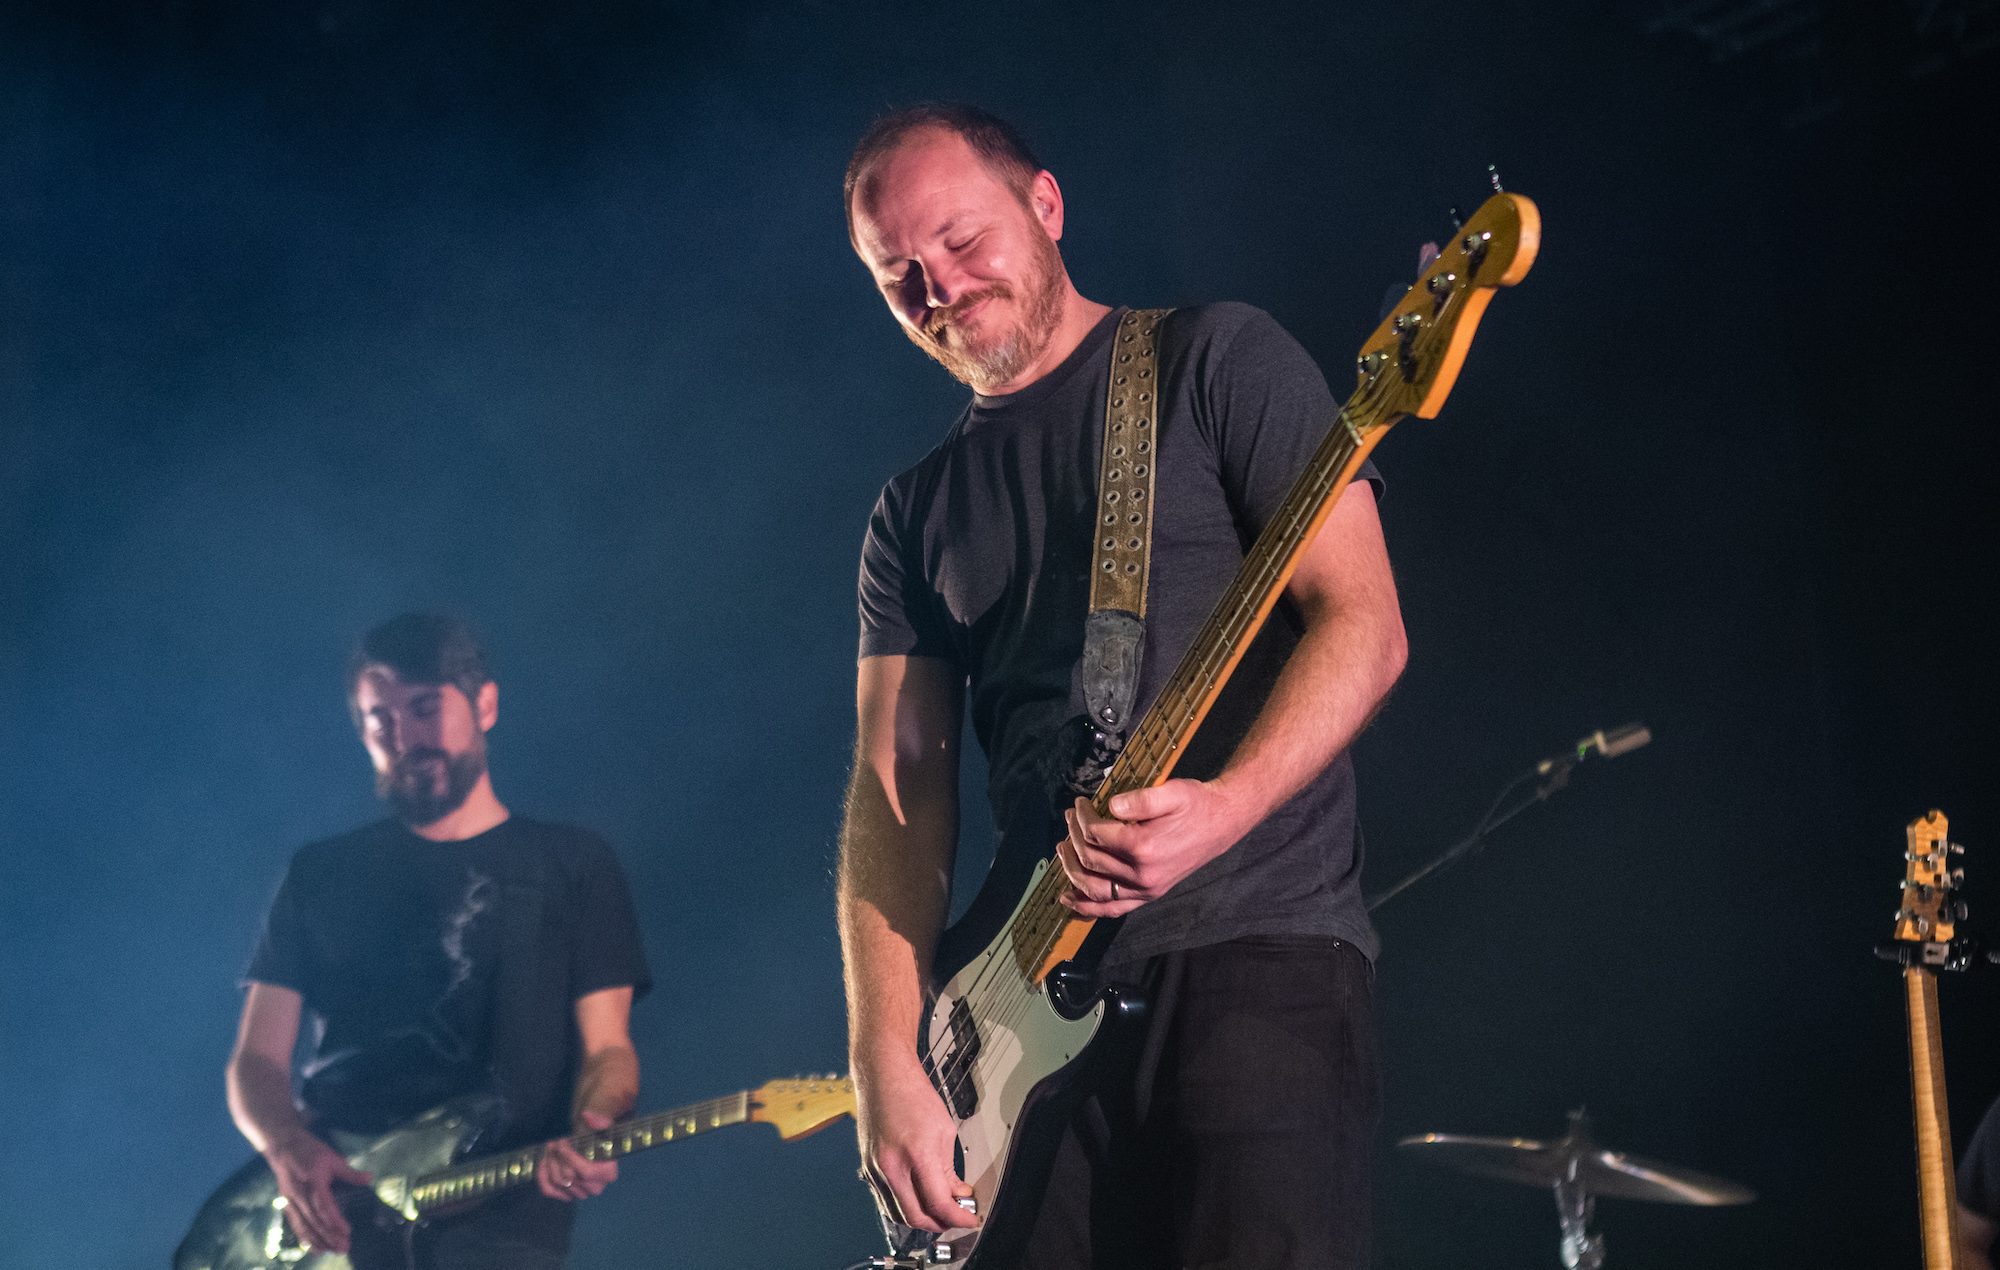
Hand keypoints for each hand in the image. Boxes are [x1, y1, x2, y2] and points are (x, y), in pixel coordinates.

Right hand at [265, 1133, 371, 1253]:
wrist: (283, 1146)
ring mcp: (291, 1201)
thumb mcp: (332, 1158)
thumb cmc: (310, 1151)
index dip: (335, 1221)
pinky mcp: (286, 1204)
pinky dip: (304, 1238)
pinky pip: (295, 1224)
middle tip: (344, 1248)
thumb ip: (349, 1172)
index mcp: (313, 1182)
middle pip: (314, 1220)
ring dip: (318, 1241)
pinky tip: (314, 1248)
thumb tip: (368, 1179)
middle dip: (329, 1236)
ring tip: (332, 1251)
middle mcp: (299, 1194)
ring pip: (304, 1226)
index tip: (347, 1231)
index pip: (324, 1206)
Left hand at [537, 1110, 618, 1200]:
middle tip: (553, 1141)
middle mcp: (596, 1186)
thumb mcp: (603, 1121)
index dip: (570, 1158)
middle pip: (569, 1177)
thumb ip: (600, 1117)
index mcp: (608, 1173)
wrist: (590, 1139)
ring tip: (551, 1146)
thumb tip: (590, 1117)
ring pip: (558, 1181)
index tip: (562, 1142)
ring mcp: (580, 1192)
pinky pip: (549, 1190)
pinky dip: (542, 1176)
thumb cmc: (598, 1129)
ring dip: (550, 1162)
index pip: (586, 1172)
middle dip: (557, 1157)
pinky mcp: (567, 1193)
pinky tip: (544, 1162)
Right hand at [855, 1058, 976, 1232]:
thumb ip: (950, 1169)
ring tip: (938, 1211)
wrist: (883, 1075)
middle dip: (940, 1224)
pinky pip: (885, 1201)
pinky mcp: (868, 1169)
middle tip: (956, 1219)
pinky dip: (903, 1207)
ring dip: (920, 1219)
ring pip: (897, 1215)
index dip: (959, 1218)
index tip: (970, 1219)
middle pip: (916, 1218)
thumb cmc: (913, 1094)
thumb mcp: (944, 1130)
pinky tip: (917, 1199)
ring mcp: (876, 1170)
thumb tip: (957, 1194)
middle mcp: (892, 1166)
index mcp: (916, 1154)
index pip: (939, 1203)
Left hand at [1058, 780, 1255, 916]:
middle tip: (1068, 819)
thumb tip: (1111, 806)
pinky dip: (1087, 908)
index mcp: (1144, 847)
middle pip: (1091, 860)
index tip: (1079, 804)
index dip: (1081, 818)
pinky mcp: (1149, 895)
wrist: (1222, 823)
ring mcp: (1146, 889)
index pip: (1096, 835)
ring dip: (1072, 871)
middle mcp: (1143, 874)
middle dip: (1073, 838)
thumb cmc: (1196, 804)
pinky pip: (1113, 909)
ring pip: (1095, 889)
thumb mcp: (1172, 791)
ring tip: (1062, 850)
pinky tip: (1069, 901)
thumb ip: (1140, 798)